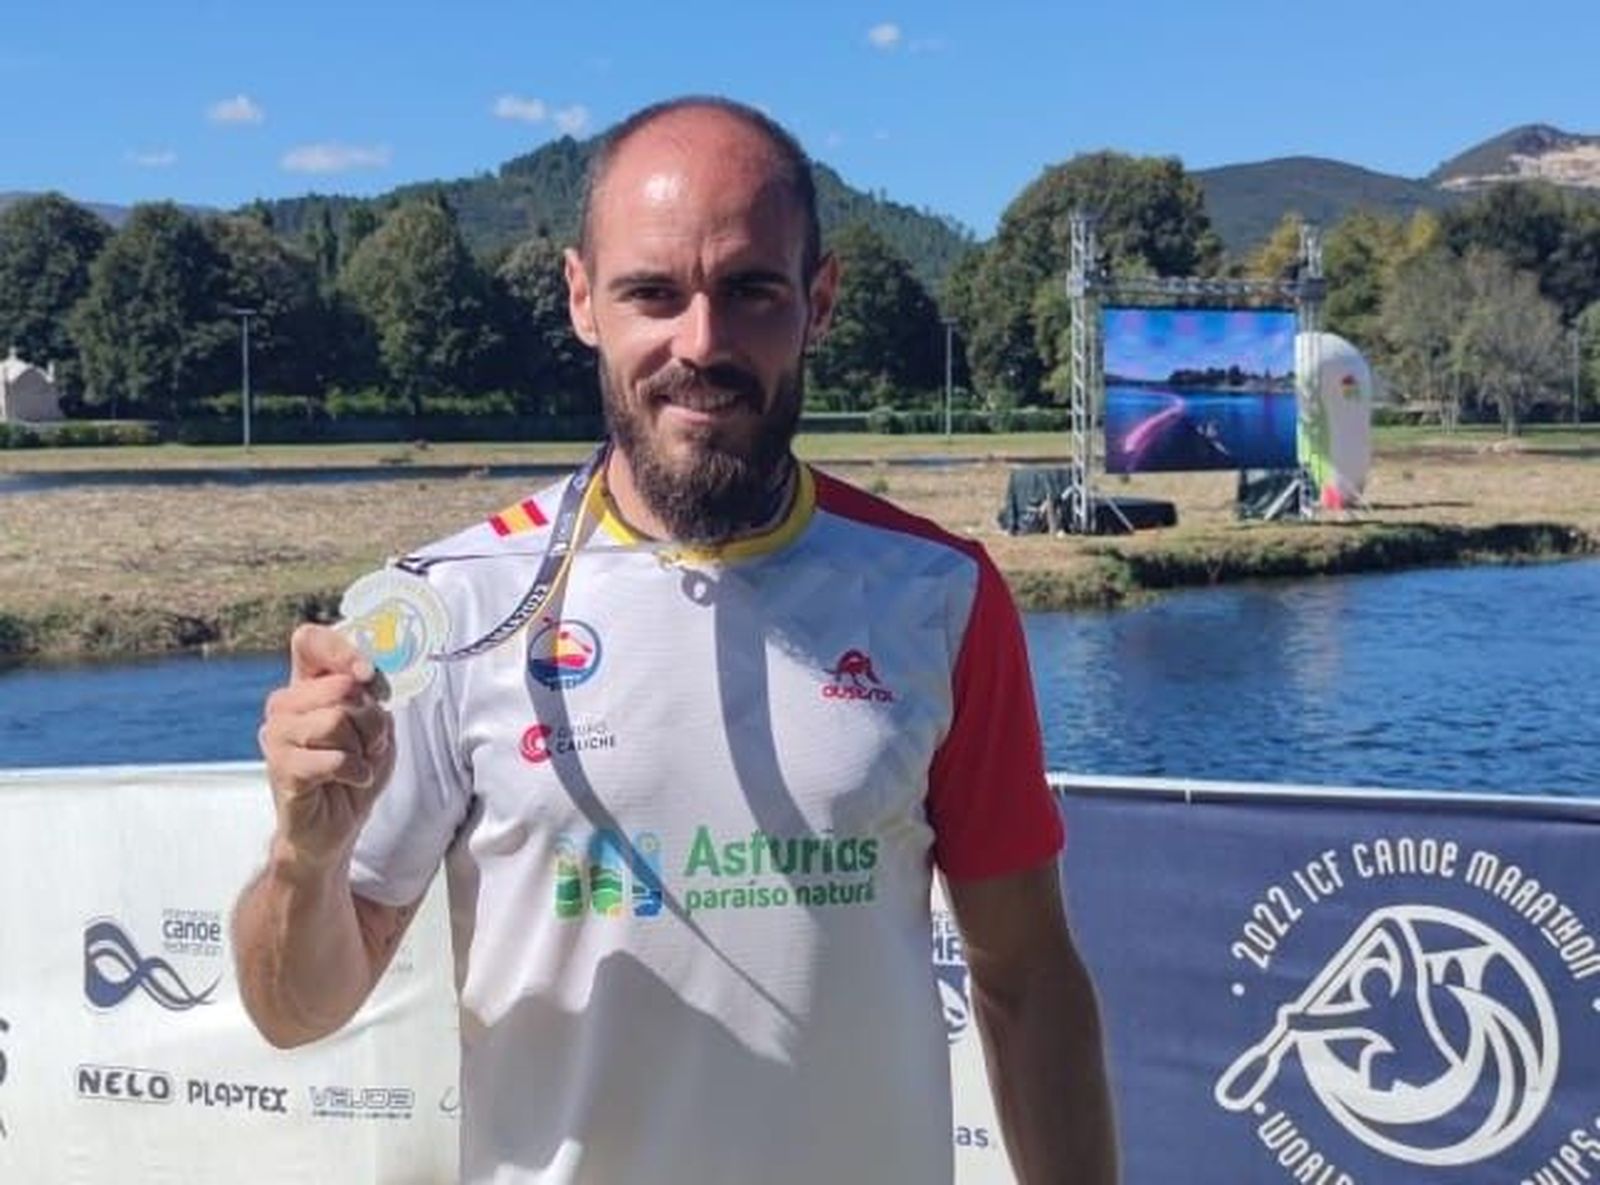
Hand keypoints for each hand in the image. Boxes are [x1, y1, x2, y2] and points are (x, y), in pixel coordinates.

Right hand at [258, 623, 395, 876]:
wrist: (336, 827)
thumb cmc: (354, 773)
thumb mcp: (377, 729)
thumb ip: (371, 698)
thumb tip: (365, 678)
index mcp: (307, 686)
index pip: (309, 641)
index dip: (340, 649)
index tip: (368, 675)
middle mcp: (286, 704)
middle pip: (340, 685)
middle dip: (371, 717)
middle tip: (371, 742)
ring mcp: (279, 735)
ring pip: (337, 718)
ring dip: (363, 746)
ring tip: (359, 763)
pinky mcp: (281, 767)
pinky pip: (333, 757)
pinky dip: (356, 770)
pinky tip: (353, 779)